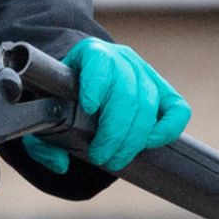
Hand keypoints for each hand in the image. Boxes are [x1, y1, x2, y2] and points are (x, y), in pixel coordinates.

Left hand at [22, 38, 190, 174]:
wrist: (82, 80)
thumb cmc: (62, 99)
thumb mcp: (44, 114)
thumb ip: (41, 142)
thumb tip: (60, 163)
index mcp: (89, 54)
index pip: (98, 62)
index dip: (96, 84)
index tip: (89, 107)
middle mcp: (120, 58)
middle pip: (126, 93)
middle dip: (114, 132)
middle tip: (100, 157)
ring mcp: (144, 73)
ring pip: (148, 105)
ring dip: (133, 140)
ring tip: (116, 159)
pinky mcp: (162, 90)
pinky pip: (177, 109)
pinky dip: (167, 130)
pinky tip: (148, 144)